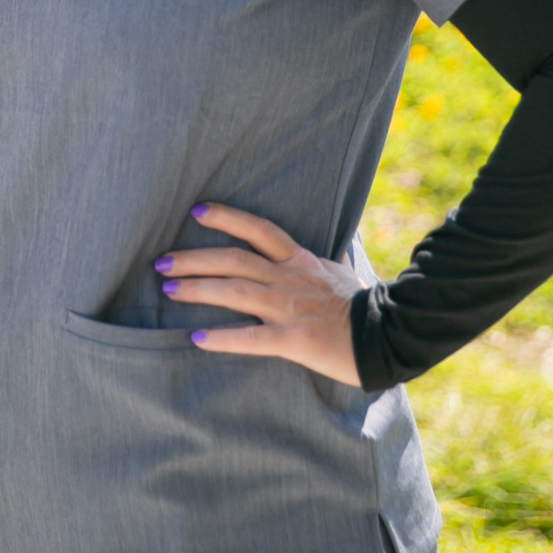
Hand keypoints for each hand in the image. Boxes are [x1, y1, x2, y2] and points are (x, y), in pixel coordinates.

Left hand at [155, 203, 363, 386]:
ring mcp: (290, 308)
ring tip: (169, 290)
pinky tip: (196, 338)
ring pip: (236, 292)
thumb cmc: (364, 306)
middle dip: (195, 258)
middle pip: (234, 260)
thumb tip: (311, 252)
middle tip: (161, 262)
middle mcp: (290, 279)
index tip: (197, 211)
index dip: (226, 217)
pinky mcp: (294, 340)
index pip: (259, 230)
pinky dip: (222, 338)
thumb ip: (316, 262)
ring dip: (199, 289)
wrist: (391, 335)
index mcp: (300, 261)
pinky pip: (251, 338)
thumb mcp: (339, 272)